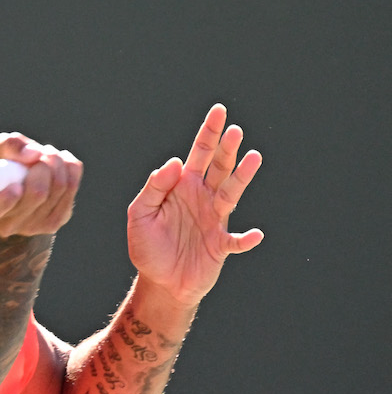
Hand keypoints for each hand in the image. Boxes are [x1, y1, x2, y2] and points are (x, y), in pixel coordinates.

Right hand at [0, 133, 82, 238]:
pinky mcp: (52, 223)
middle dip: (44, 166)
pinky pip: (71, 189)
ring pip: (59, 188)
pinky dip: (70, 169)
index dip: (6, 199)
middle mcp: (6, 225)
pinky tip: (62, 163)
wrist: (17, 185)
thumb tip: (35, 154)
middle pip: (37, 193)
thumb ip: (11, 145)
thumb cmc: (3, 165)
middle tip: (42, 153)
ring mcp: (31, 227)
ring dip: (58, 163)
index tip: (15, 185)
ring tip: (48, 155)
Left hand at [127, 104, 262, 306]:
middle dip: (227, 148)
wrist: (159, 282)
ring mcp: (214, 220)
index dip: (209, 132)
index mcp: (182, 187)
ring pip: (232, 194)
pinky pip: (236, 241)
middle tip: (235, 130)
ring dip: (242, 178)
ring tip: (253, 158)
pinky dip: (246, 238)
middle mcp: (202, 198)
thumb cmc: (148, 247)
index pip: (198, 154)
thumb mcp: (139, 214)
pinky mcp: (220, 246)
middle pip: (220, 167)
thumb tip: (174, 163)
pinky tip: (254, 234)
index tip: (219, 111)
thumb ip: (153, 187)